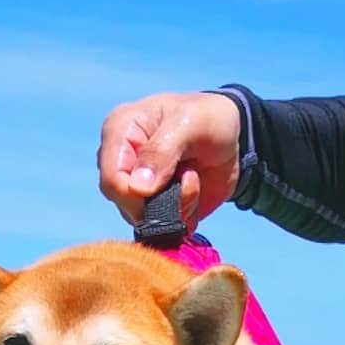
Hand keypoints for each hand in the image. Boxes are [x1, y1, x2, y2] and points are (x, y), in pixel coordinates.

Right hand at [97, 91, 241, 227]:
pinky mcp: (152, 208)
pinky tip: (194, 192)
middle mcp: (120, 164)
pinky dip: (184, 216)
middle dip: (162, 199)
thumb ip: (161, 151)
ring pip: (144, 219)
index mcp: (119, 133)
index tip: (170, 181)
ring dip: (178, 206)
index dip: (136, 192)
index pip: (112, 179)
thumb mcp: (190, 122)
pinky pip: (162, 227)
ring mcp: (134, 189)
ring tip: (194, 177)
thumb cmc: (208, 117)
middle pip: (124, 202)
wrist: (233, 136)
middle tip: (191, 176)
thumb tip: (137, 188)